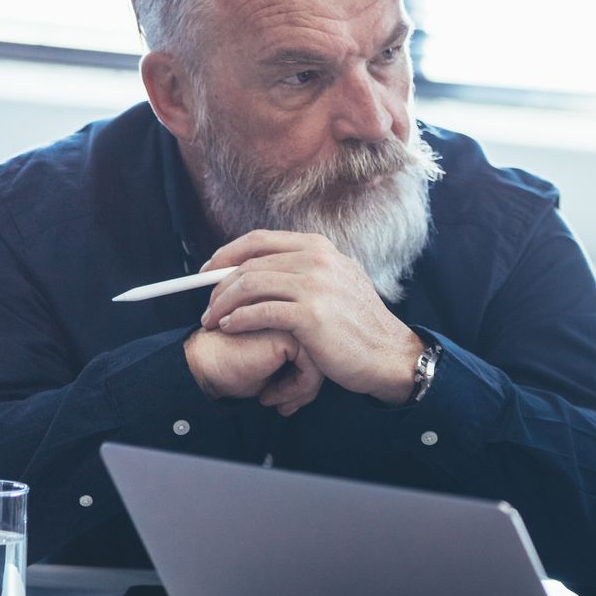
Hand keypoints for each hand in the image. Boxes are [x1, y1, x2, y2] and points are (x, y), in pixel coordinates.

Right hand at [183, 326, 324, 415]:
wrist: (203, 366)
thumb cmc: (234, 367)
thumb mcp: (278, 371)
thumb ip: (303, 368)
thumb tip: (333, 378)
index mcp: (290, 320)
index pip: (318, 354)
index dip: (306, 383)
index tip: (289, 402)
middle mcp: (293, 316)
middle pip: (322, 358)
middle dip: (306, 390)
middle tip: (286, 406)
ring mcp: (291, 319)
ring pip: (320, 363)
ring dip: (300, 392)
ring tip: (275, 401)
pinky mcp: (287, 331)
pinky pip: (311, 368)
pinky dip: (296, 389)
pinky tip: (271, 395)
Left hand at [198, 230, 422, 404]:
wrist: (388, 354)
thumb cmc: (360, 325)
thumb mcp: (340, 282)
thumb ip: (308, 269)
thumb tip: (266, 266)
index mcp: (320, 248)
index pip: (259, 240)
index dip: (226, 254)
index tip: (208, 272)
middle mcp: (317, 260)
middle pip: (249, 264)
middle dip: (218, 286)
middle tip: (207, 306)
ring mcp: (315, 286)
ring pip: (249, 286)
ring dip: (222, 304)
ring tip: (212, 321)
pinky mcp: (310, 315)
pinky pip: (259, 313)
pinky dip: (237, 320)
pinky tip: (229, 328)